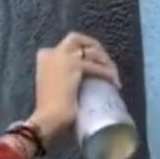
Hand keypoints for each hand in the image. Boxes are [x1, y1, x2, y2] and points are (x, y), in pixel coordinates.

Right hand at [28, 32, 120, 146]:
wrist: (47, 119)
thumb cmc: (48, 110)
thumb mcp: (53, 86)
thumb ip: (62, 76)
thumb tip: (81, 76)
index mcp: (44, 57)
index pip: (67, 45)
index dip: (82, 50)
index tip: (92, 62)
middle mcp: (51, 53)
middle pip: (77, 38)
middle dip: (94, 47)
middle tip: (106, 63)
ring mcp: (62, 58)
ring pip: (90, 50)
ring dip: (105, 61)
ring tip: (113, 75)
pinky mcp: (74, 66)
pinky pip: (97, 67)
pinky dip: (108, 74)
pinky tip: (115, 84)